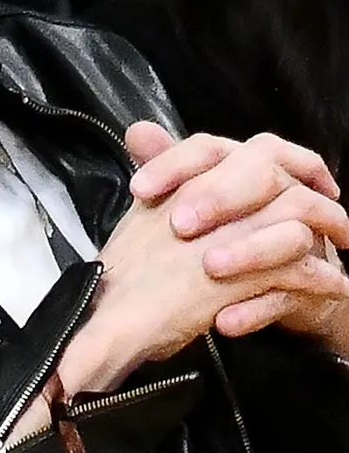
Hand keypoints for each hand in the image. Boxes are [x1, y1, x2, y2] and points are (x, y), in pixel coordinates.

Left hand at [61, 125, 348, 392]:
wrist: (282, 293)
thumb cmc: (230, 241)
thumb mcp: (191, 206)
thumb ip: (170, 168)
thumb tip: (138, 131)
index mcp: (244, 172)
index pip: (215, 149)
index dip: (177, 163)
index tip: (140, 189)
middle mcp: (281, 195)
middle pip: (264, 174)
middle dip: (220, 196)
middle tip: (180, 224)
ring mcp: (303, 238)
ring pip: (290, 232)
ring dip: (248, 250)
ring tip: (209, 268)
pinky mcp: (314, 284)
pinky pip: (293, 293)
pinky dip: (258, 309)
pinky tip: (225, 322)